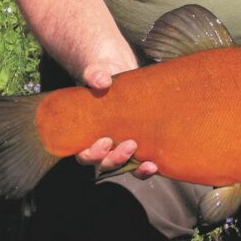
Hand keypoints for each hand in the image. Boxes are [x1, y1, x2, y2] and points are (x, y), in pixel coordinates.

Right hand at [75, 63, 157, 178]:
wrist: (120, 72)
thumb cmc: (101, 75)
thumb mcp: (96, 71)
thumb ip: (94, 75)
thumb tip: (100, 80)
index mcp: (85, 133)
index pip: (84, 154)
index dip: (92, 154)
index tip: (105, 141)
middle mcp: (101, 145)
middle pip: (104, 164)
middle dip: (115, 159)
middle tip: (130, 144)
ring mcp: (119, 146)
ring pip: (123, 167)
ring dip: (135, 168)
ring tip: (148, 163)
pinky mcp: (137, 144)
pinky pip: (139, 163)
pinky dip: (145, 168)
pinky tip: (157, 164)